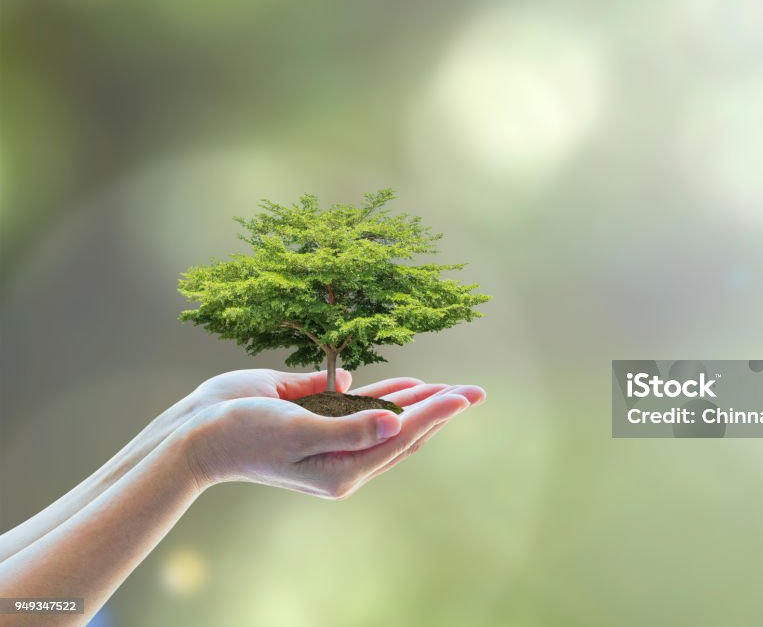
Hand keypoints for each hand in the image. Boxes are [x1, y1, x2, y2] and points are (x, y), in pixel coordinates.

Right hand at [183, 377, 484, 498]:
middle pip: (405, 431)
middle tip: (474, 392)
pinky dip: (385, 396)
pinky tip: (404, 385)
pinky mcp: (318, 418)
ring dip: (418, 401)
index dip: (437, 412)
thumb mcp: (298, 432)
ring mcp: (332, 437)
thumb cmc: (244, 434)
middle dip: (439, 409)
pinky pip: (362, 408)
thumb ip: (349, 429)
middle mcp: (344, 457)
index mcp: (343, 468)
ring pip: (387, 419)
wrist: (196, 434)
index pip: (403, 435)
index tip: (465, 395)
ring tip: (449, 387)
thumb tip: (395, 423)